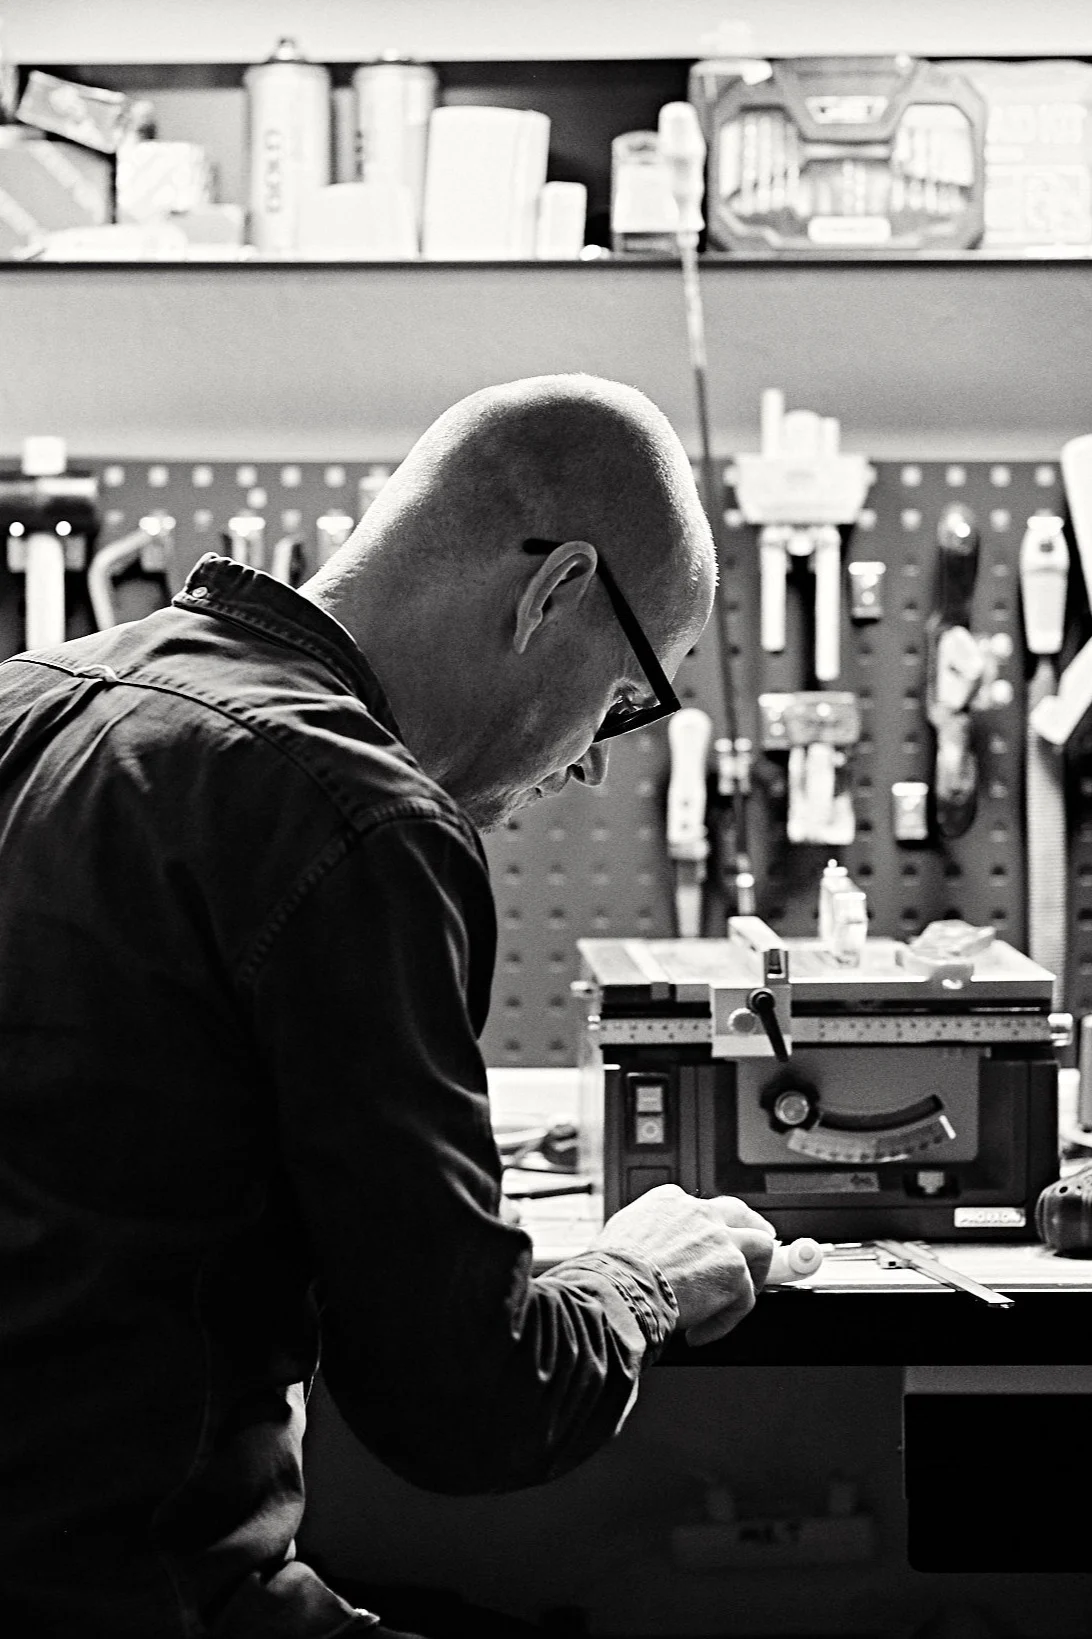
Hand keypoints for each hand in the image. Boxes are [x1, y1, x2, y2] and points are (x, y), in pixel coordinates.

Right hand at [595, 1184, 775, 1347]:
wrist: (616, 1289)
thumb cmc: (609, 1271)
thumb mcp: (622, 1236)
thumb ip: (644, 1236)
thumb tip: (645, 1257)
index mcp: (669, 1201)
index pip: (702, 1209)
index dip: (710, 1232)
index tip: (711, 1248)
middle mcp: (699, 1213)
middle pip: (740, 1215)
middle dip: (752, 1230)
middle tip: (754, 1255)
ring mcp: (721, 1239)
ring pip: (761, 1246)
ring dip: (755, 1274)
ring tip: (738, 1299)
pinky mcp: (734, 1270)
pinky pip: (745, 1298)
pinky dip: (724, 1321)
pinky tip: (699, 1333)